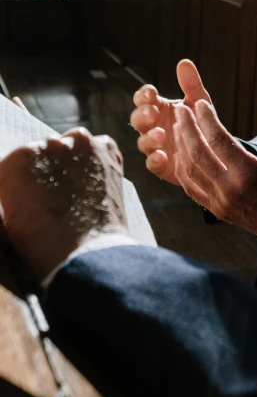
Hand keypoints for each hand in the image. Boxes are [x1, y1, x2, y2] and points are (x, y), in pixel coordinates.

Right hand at [0, 128, 126, 280]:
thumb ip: (10, 194)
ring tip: (74, 189)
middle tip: (52, 195)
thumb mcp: (8, 220)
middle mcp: (49, 142)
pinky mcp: (106, 149)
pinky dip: (95, 160)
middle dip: (44, 170)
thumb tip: (16, 190)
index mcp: (18, 158)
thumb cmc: (42, 244)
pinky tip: (93, 182)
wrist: (87, 253)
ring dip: (69, 160)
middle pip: (42, 152)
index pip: (13, 166)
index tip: (26, 197)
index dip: (17, 184)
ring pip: (70, 144)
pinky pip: (98, 146)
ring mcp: (81, 143)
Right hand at [130, 59, 211, 183]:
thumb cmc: (202, 121)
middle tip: (152, 112)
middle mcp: (154, 126)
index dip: (143, 95)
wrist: (216, 150)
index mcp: (160, 108)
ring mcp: (157, 146)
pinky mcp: (163, 166)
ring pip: (143, 142)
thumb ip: (191, 84)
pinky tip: (162, 156)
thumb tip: (184, 62)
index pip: (143, 99)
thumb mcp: (199, 101)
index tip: (152, 93)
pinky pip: (152, 164)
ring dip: (149, 137)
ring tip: (161, 134)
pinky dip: (154, 160)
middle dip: (142, 115)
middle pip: (137, 119)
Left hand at [174, 96, 256, 248]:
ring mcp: (221, 203)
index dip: (206, 118)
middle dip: (186, 128)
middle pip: (197, 154)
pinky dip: (182, 169)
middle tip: (180, 109)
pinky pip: (191, 188)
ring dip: (181, 146)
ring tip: (178, 126)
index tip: (199, 103)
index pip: (218, 140)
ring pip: (189, 171)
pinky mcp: (218, 210)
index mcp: (250, 174)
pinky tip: (181, 153)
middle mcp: (231, 190)